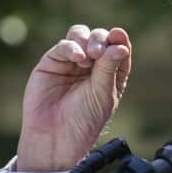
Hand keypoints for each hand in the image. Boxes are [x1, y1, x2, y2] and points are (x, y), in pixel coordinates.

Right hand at [17, 24, 132, 171]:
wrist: (55, 137)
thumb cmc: (83, 121)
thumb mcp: (103, 94)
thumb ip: (109, 67)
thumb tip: (121, 44)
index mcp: (109, 73)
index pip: (117, 47)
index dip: (119, 39)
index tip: (119, 37)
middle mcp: (90, 65)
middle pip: (99, 37)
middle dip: (101, 40)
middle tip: (99, 52)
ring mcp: (70, 62)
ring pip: (80, 35)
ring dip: (87, 40)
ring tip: (90, 56)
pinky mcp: (51, 63)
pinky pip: (63, 46)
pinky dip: (72, 47)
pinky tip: (78, 58)